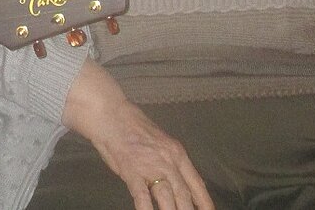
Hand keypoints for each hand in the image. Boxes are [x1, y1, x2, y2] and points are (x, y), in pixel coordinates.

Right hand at [64, 60, 213, 209]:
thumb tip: (177, 181)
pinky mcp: (132, 171)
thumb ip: (169, 160)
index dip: (204, 202)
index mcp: (177, 153)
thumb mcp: (160, 141)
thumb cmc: (132, 125)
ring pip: (167, 197)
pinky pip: (142, 196)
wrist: (110, 114)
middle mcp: (168, 161)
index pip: (196, 183)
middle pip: (184, 194)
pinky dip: (147, 209)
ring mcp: (150, 166)